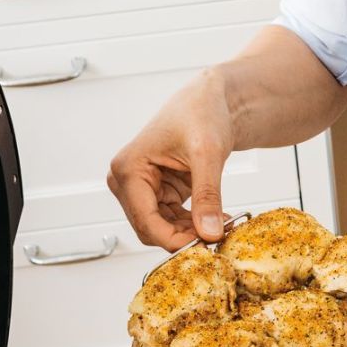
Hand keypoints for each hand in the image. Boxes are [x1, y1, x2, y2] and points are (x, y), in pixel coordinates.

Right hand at [108, 68, 233, 250]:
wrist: (210, 100)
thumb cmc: (202, 112)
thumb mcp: (207, 154)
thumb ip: (207, 196)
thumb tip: (210, 233)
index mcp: (128, 169)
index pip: (146, 222)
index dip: (174, 240)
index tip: (205, 246)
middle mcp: (126, 181)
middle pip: (151, 230)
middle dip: (182, 238)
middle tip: (216, 239)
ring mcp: (140, 190)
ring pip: (162, 230)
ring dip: (189, 234)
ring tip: (220, 227)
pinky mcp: (156, 195)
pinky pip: (171, 223)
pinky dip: (192, 226)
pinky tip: (214, 221)